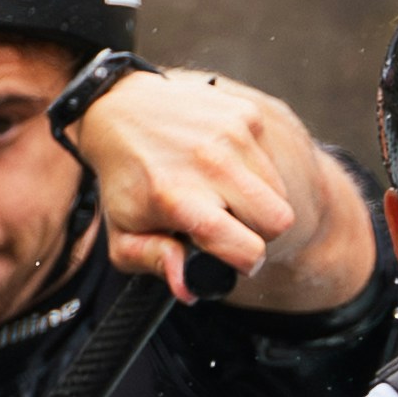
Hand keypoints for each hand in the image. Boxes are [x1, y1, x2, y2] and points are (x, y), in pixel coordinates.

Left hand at [62, 66, 329, 303]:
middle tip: (231, 225)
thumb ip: (154, 262)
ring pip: (279, 191)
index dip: (245, 262)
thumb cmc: (124, 178)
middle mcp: (210, 163)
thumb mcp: (122, 232)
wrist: (118, 109)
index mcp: (178, 198)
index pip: (247, 248)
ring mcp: (231, 134)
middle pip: (279, 221)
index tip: (233, 257)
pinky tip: (221, 163)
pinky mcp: (243, 113)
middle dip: (260, 232)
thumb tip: (189, 287)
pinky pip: (268, 158)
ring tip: (222, 192)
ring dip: (257, 200)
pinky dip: (252, 168)